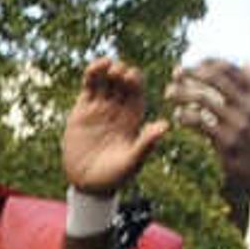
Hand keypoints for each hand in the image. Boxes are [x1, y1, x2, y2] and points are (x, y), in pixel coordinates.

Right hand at [60, 57, 168, 193]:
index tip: (132, 77)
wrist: (87, 183)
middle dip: (122, 73)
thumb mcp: (132, 161)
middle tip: (120, 72)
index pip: (138, 92)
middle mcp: (119, 108)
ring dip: (107, 69)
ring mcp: (101, 106)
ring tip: (107, 65)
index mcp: (134, 117)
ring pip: (106, 80)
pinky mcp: (83, 108)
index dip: (136, 82)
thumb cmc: (115, 176)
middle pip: (123, 82)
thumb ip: (146, 143)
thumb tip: (166, 125)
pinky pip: (89, 86)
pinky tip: (94, 68)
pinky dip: (92, 74)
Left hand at [166, 60, 249, 202]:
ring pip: (202, 99)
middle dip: (191, 72)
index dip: (209, 62)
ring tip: (169, 93)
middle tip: (176, 73)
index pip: (231, 69)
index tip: (195, 65)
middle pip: (214, 78)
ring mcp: (238, 125)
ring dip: (182, 93)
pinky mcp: (226, 143)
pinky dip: (185, 116)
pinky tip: (178, 115)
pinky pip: (199, 123)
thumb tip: (246, 63)